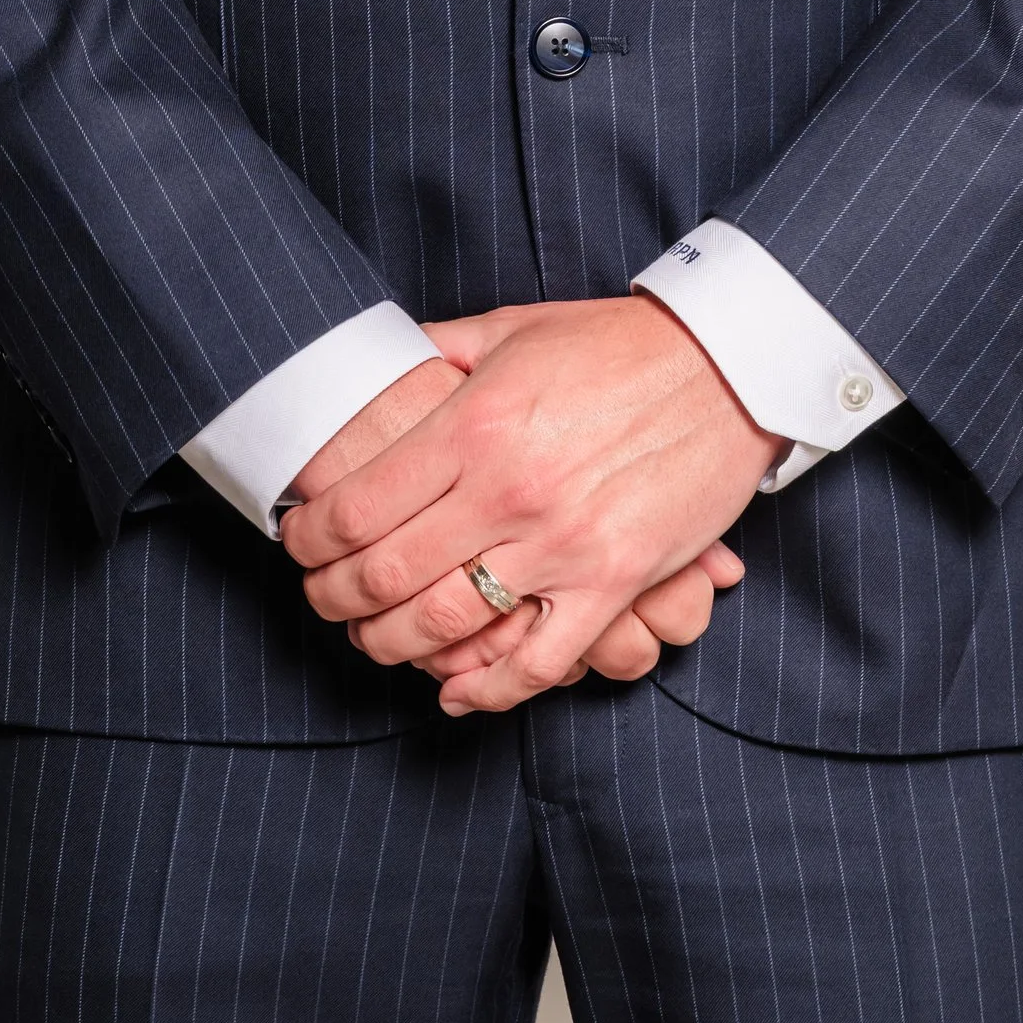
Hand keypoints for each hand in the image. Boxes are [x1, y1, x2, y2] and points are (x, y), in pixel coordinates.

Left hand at [283, 294, 782, 716]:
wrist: (725, 365)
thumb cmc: (615, 344)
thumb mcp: (512, 329)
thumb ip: (436, 350)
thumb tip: (378, 359)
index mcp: (475, 423)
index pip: (357, 506)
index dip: (310, 537)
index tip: (297, 543)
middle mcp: (509, 490)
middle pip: (385, 575)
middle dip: (333, 598)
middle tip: (320, 598)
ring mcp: (562, 545)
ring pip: (446, 627)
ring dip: (391, 646)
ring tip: (371, 640)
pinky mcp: (613, 583)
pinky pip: (537, 663)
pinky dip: (485, 691)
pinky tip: (452, 693)